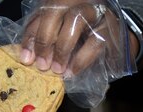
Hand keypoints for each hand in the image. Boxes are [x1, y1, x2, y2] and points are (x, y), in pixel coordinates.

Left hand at [18, 1, 136, 76]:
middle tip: (42, 65)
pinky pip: (94, 40)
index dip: (31, 36)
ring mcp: (95, 9)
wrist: (116, 34)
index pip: (41, 13)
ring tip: (57, 69)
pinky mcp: (110, 26)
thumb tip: (26, 57)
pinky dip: (81, 59)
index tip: (27, 59)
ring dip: (62, 48)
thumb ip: (42, 36)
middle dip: (45, 40)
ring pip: (75, 20)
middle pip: (55, 11)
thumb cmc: (82, 33)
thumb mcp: (59, 30)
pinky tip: (73, 71)